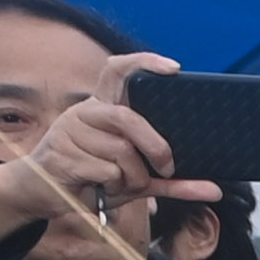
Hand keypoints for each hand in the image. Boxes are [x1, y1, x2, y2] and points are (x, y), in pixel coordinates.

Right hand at [0, 53, 184, 251]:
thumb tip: (215, 189)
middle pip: (129, 118)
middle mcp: (85, 112)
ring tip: (117, 183)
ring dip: (130, 178)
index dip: (144, 63)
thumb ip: (173, 182)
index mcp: (102, 108)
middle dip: (156, 147)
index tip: (174, 69)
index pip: (118, 70)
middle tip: (166, 167)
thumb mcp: (138, 180)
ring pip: (121, 153)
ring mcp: (69, 131)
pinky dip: (112, 187)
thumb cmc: (94, 180)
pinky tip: (97, 187)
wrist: (44, 196)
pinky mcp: (60, 154)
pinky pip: (105, 171)